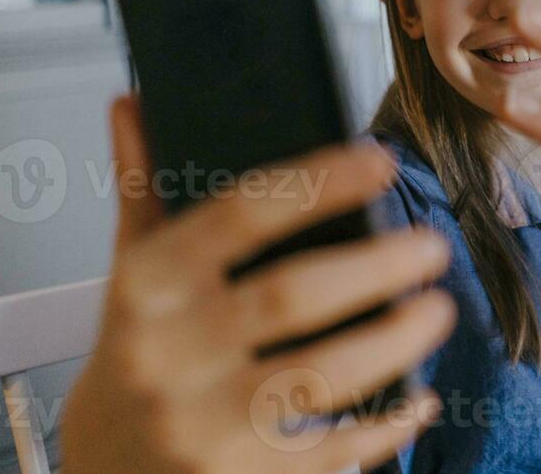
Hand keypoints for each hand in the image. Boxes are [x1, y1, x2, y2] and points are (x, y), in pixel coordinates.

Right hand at [61, 96, 456, 473]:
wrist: (101, 467)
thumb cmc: (133, 356)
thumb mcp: (129, 270)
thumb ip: (145, 188)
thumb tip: (136, 103)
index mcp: (148, 285)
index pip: (238, 215)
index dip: (317, 183)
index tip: (381, 161)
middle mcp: (170, 352)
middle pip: (292, 296)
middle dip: (379, 266)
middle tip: (433, 245)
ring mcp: (202, 423)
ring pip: (320, 377)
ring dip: (396, 341)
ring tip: (439, 309)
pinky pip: (328, 454)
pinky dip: (384, 428)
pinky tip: (419, 400)